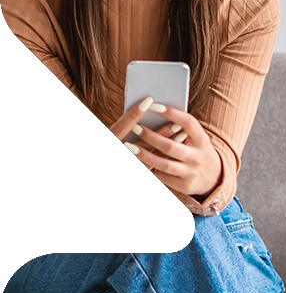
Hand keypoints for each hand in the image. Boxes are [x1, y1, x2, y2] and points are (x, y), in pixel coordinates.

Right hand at [84, 98, 221, 204]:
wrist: (98, 185)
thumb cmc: (108, 156)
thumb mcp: (108, 144)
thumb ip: (124, 133)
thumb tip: (148, 113)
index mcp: (101, 150)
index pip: (119, 129)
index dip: (134, 115)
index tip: (148, 101)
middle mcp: (109, 166)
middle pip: (139, 147)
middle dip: (159, 133)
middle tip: (176, 122)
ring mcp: (119, 180)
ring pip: (148, 161)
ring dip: (165, 148)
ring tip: (180, 136)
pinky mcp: (130, 191)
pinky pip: (150, 174)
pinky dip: (161, 162)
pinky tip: (174, 153)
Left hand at [119, 102, 221, 198]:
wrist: (212, 177)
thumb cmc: (195, 149)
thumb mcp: (195, 138)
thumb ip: (180, 128)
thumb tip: (153, 110)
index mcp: (202, 140)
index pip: (188, 123)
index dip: (172, 114)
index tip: (154, 105)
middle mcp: (198, 157)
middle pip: (171, 146)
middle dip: (151, 136)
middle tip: (134, 127)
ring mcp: (192, 172)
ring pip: (163, 164)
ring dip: (144, 154)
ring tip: (128, 145)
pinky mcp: (185, 185)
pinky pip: (163, 176)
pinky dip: (151, 168)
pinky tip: (137, 161)